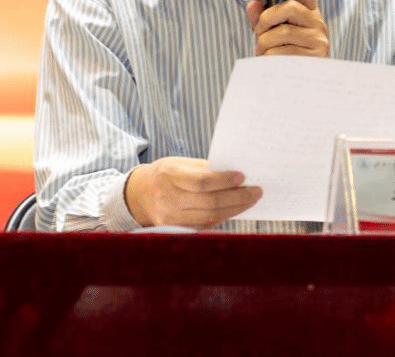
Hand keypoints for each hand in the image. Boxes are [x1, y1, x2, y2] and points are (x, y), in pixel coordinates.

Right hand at [125, 157, 261, 228]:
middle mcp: (168, 198)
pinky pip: (205, 225)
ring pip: (210, 216)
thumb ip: (204, 169)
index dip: (224, 181)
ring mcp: (171, 217)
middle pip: (209, 202)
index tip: (243, 177)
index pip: (202, 181)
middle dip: (237, 197)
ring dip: (234, 209)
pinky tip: (235, 210)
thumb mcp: (180, 164)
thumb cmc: (165, 175)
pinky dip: (223, 217)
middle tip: (256, 192)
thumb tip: (236, 176)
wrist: (139, 195)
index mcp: (169, 175)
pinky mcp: (176, 229)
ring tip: (250, 201)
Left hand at [245, 0, 329, 56]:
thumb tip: (252, 4)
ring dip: (264, 41)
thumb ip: (261, 17)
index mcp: (308, 10)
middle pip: (289, 8)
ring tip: (261, 50)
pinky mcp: (317, 56)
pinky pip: (285, 51)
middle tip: (258, 32)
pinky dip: (269, 56)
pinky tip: (269, 61)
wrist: (298, 80)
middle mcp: (317, 21)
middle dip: (266, 19)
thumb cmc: (284, 51)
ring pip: (284, 32)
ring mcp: (319, 39)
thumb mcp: (271, 30)